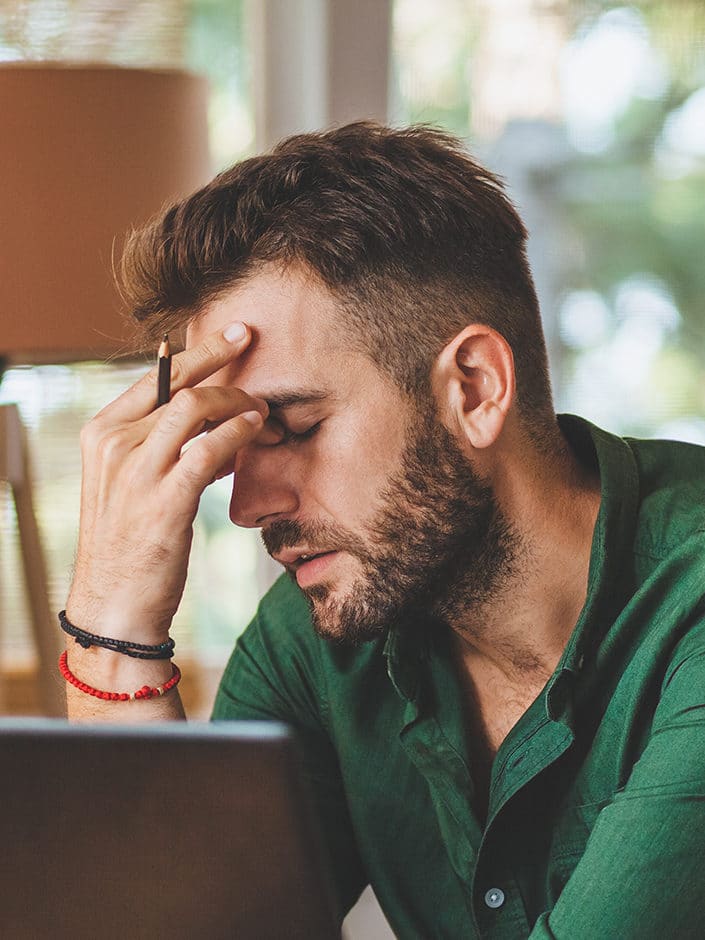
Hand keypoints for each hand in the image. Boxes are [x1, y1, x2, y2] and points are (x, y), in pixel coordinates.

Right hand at [66, 321, 266, 642]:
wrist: (115, 604)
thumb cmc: (130, 542)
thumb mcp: (135, 482)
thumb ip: (166, 445)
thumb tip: (218, 419)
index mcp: (101, 433)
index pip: (154, 377)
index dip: (198, 352)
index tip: (232, 336)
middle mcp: (113, 444)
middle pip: (178, 384)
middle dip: (221, 360)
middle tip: (253, 348)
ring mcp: (136, 472)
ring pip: (194, 408)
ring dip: (236, 401)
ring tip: (262, 408)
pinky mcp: (164, 501)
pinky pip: (208, 450)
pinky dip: (238, 433)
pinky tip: (256, 429)